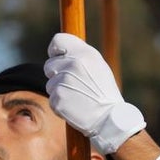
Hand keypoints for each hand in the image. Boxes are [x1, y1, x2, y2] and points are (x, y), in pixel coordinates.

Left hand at [44, 33, 144, 153]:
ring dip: (59, 90)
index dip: (56, 50)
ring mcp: (63, 82)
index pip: (58, 41)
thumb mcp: (97, 66)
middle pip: (49, 65)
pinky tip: (74, 106)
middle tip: (75, 84)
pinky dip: (60, 103)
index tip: (58, 58)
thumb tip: (60, 51)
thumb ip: (79, 56)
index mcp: (85, 54)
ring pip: (50, 83)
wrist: (109, 119)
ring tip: (77, 96)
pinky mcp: (57, 98)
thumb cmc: (104, 92)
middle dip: (57, 74)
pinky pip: (52, 98)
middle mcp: (72, 65)